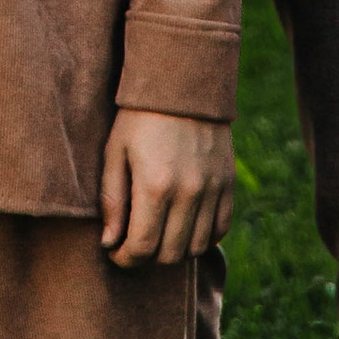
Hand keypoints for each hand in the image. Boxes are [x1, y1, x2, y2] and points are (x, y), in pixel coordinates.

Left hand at [100, 110, 234, 267]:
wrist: (182, 79)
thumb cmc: (139, 115)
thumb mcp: (115, 151)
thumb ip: (112, 200)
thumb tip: (109, 243)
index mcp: (155, 185)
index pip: (142, 247)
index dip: (124, 258)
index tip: (115, 251)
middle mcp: (188, 193)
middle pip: (169, 255)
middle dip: (146, 257)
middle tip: (133, 244)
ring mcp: (212, 189)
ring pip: (195, 248)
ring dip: (174, 251)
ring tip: (157, 235)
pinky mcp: (228, 183)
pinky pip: (220, 229)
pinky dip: (202, 238)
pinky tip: (184, 228)